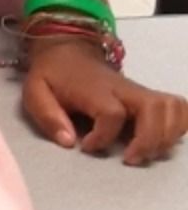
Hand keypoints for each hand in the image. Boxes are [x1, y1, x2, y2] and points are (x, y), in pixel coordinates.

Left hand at [22, 39, 187, 165]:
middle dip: (149, 139)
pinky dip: (179, 124)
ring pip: (170, 107)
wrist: (67, 50)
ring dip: (167, 135)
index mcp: (93, 88)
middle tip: (130, 159)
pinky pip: (177, 106)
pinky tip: (164, 139)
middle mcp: (123, 88)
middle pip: (153, 108)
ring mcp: (138, 90)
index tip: (86, 146)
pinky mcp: (148, 95)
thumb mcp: (36, 92)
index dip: (103, 136)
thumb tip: (68, 142)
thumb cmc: (52, 75)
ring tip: (146, 153)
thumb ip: (48, 116)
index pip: (111, 112)